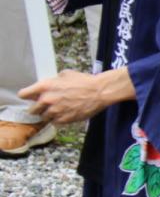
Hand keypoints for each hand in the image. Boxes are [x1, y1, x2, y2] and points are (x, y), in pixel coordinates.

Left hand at [18, 68, 132, 123]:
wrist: (99, 92)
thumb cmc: (85, 82)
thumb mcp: (65, 74)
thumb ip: (53, 81)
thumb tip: (50, 85)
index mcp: (44, 86)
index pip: (23, 94)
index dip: (27, 96)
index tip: (30, 97)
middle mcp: (47, 100)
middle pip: (32, 110)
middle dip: (38, 108)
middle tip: (46, 105)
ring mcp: (55, 111)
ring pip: (44, 117)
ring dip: (49, 114)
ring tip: (58, 110)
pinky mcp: (64, 120)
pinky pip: (55, 122)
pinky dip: (59, 120)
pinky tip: (66, 113)